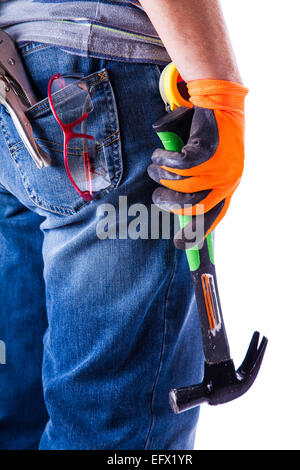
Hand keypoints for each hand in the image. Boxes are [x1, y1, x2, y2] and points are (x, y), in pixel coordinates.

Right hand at [148, 79, 247, 247]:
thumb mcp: (206, 164)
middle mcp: (226, 181)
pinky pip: (174, 167)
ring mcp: (218, 169)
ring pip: (178, 185)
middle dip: (168, 203)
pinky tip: (159, 153)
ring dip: (160, 175)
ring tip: (156, 165)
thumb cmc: (209, 134)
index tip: (181, 245)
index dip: (197, 233)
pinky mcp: (206, 154)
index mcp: (227, 187)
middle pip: (191, 208)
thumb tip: (176, 207)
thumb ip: (194, 184)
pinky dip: (162, 161)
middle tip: (157, 196)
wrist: (220, 101)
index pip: (214, 217)